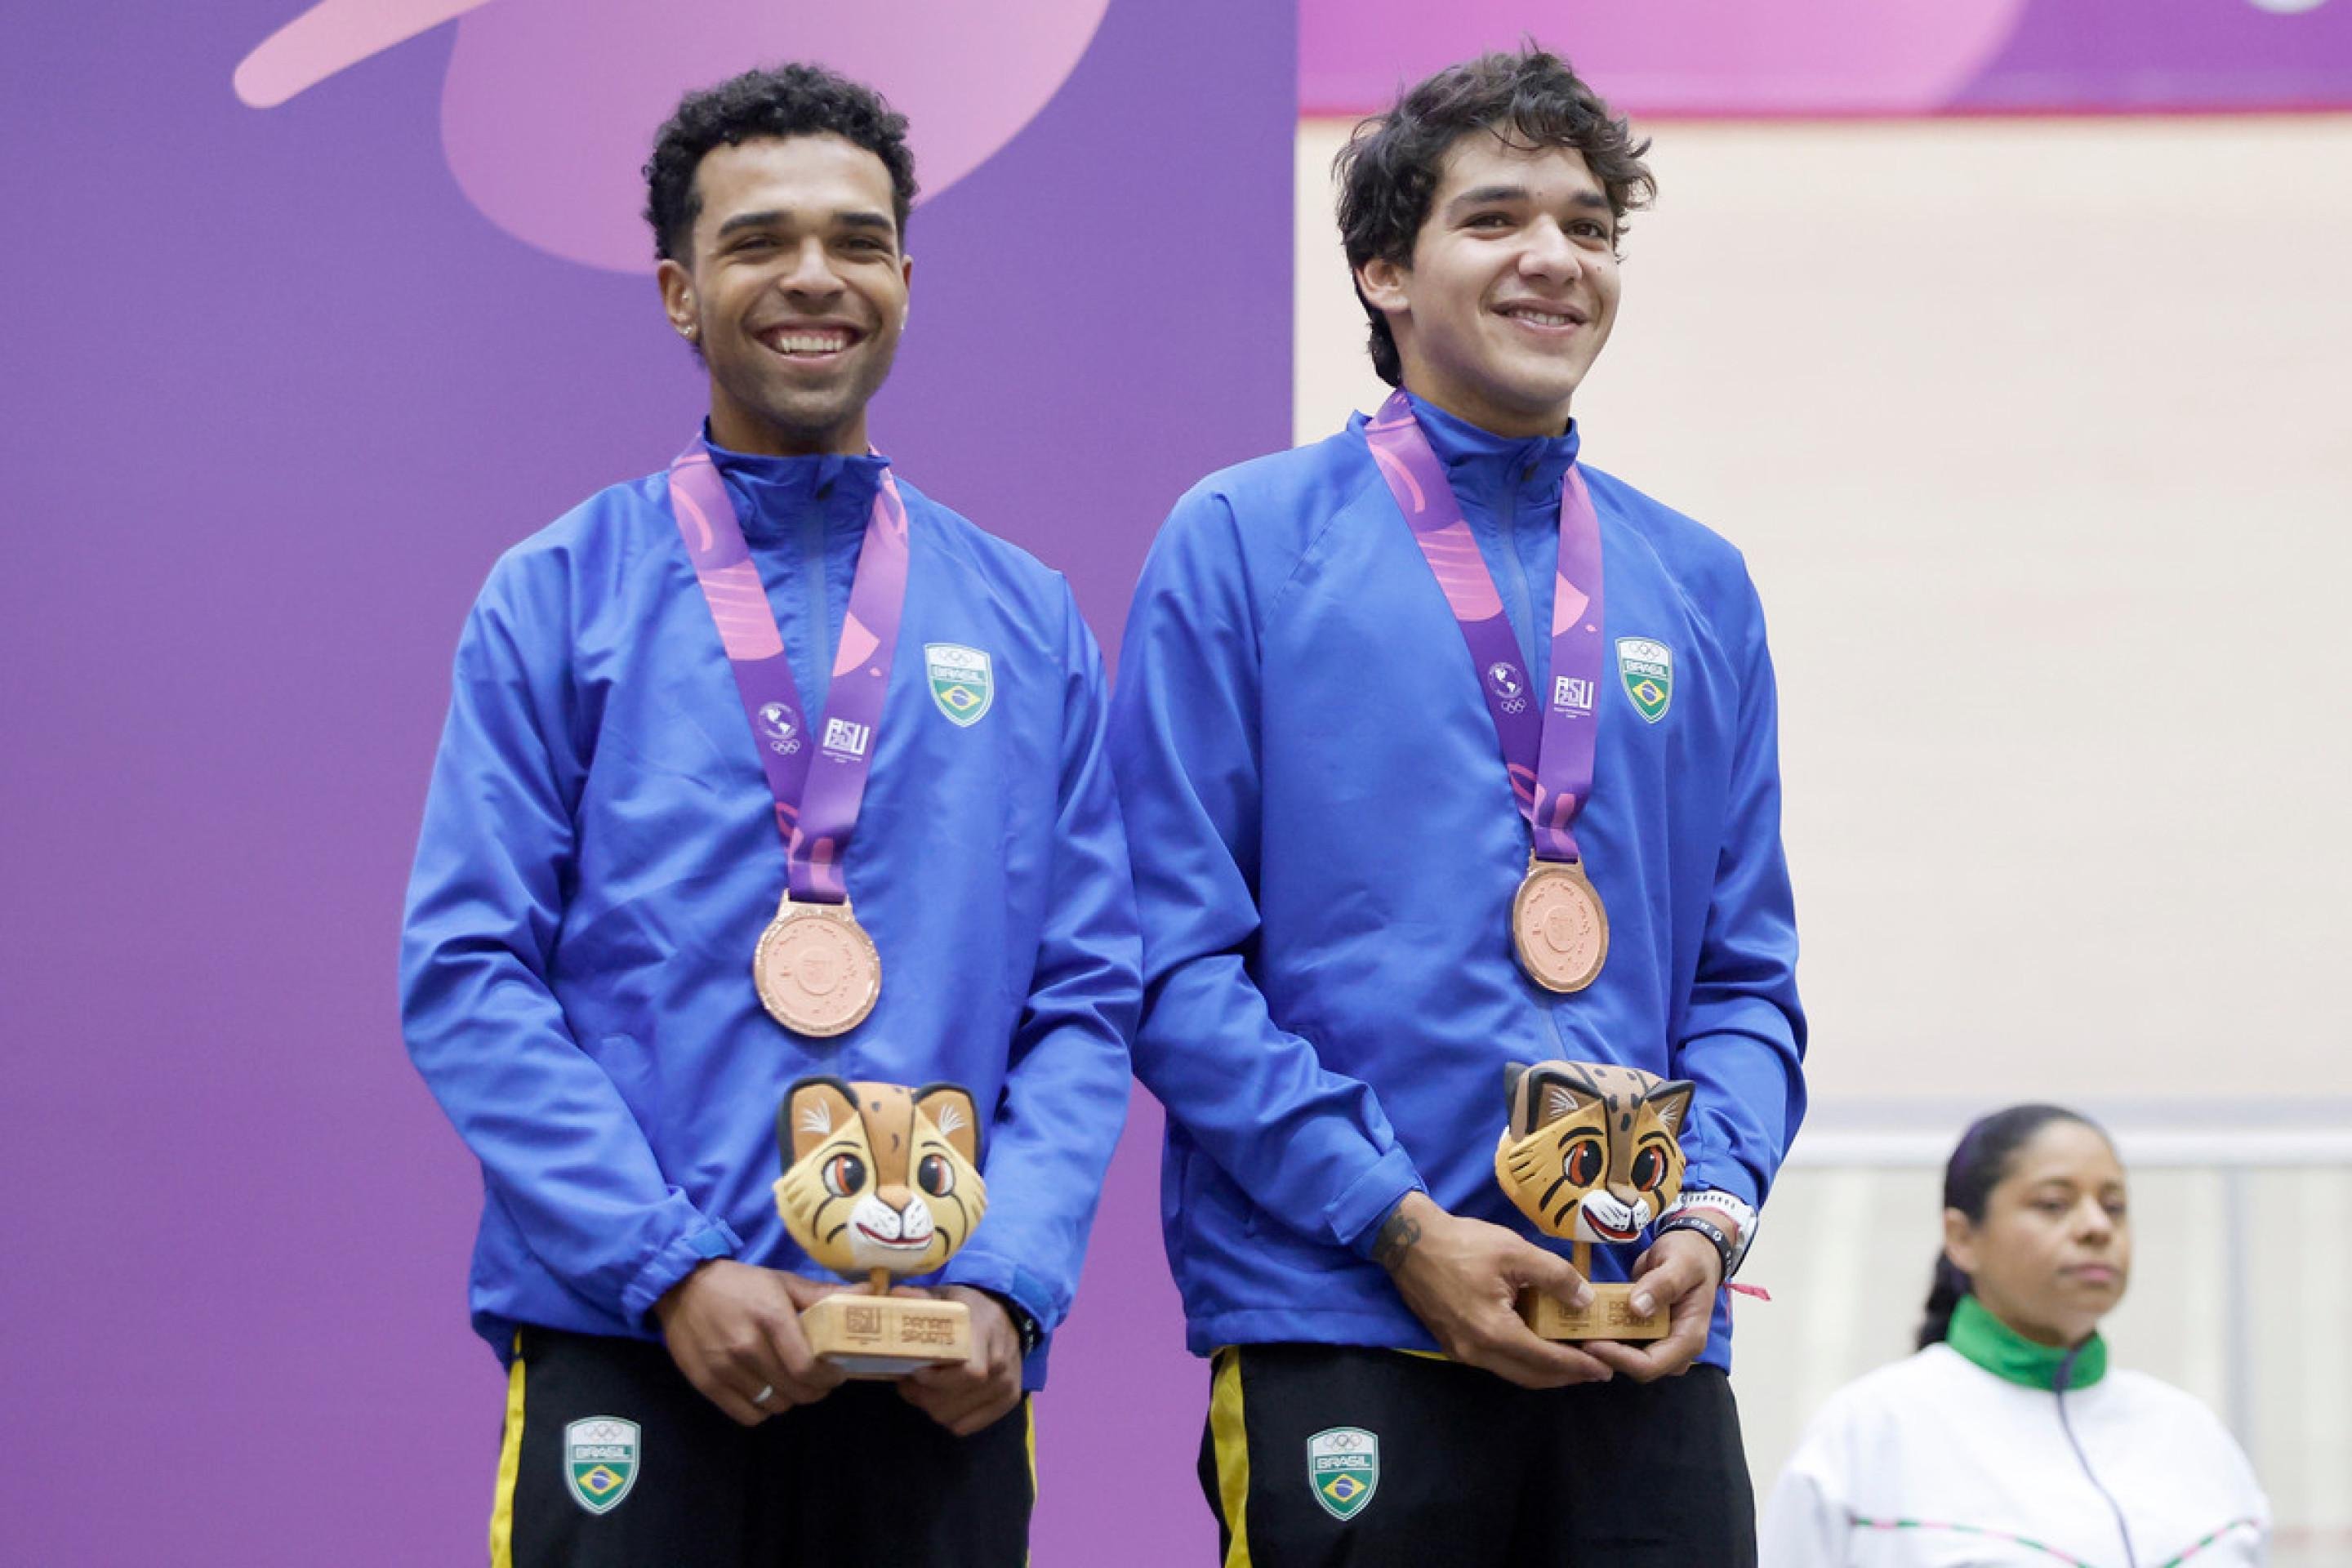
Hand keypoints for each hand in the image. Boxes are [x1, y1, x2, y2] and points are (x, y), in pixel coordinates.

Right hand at [653, 1260, 846, 1425]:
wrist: (680, 1286)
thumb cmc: (739, 1283)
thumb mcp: (782, 1281)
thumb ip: (823, 1294)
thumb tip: (870, 1292)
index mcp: (770, 1317)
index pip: (807, 1367)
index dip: (829, 1377)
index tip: (837, 1372)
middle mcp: (746, 1346)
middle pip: (795, 1391)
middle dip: (815, 1389)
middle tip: (818, 1379)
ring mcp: (724, 1368)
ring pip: (774, 1406)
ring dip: (788, 1398)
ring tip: (790, 1382)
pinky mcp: (706, 1384)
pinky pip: (747, 1415)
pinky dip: (761, 1409)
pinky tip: (765, 1390)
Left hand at [897, 1285, 1024, 1435]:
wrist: (1008, 1316)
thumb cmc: (970, 1308)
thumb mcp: (947, 1296)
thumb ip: (921, 1298)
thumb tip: (894, 1296)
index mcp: (985, 1333)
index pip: (970, 1372)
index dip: (938, 1379)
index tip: (916, 1371)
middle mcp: (1001, 1362)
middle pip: (955, 1398)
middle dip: (923, 1395)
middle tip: (907, 1383)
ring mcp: (1007, 1384)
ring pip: (955, 1416)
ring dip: (932, 1407)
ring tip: (921, 1390)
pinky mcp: (1008, 1400)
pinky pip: (967, 1425)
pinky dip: (948, 1417)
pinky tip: (941, 1399)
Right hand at [1375, 1192, 1614, 1389]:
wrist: (1408, 1241)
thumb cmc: (1463, 1244)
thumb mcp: (1515, 1251)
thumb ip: (1555, 1276)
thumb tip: (1585, 1301)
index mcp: (1494, 1332)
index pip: (1546, 1360)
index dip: (1578, 1366)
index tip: (1605, 1369)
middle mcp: (1477, 1351)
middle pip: (1530, 1376)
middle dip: (1565, 1376)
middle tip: (1594, 1369)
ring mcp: (1461, 1351)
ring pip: (1511, 1372)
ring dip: (1542, 1370)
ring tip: (1570, 1360)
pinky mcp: (1452, 1343)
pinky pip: (1496, 1362)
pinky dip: (1521, 1360)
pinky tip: (1534, 1345)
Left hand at [1585, 1230, 1722, 1381]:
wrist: (1692, 1251)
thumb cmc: (1691, 1256)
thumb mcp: (1682, 1263)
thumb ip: (1664, 1284)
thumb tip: (1637, 1308)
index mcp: (1689, 1338)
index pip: (1652, 1364)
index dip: (1620, 1359)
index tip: (1590, 1342)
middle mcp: (1675, 1349)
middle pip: (1637, 1367)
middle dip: (1606, 1355)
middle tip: (1575, 1336)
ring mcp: (1660, 1343)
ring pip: (1627, 1359)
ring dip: (1602, 1348)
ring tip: (1574, 1330)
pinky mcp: (1645, 1334)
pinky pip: (1623, 1343)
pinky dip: (1604, 1336)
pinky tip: (1583, 1322)